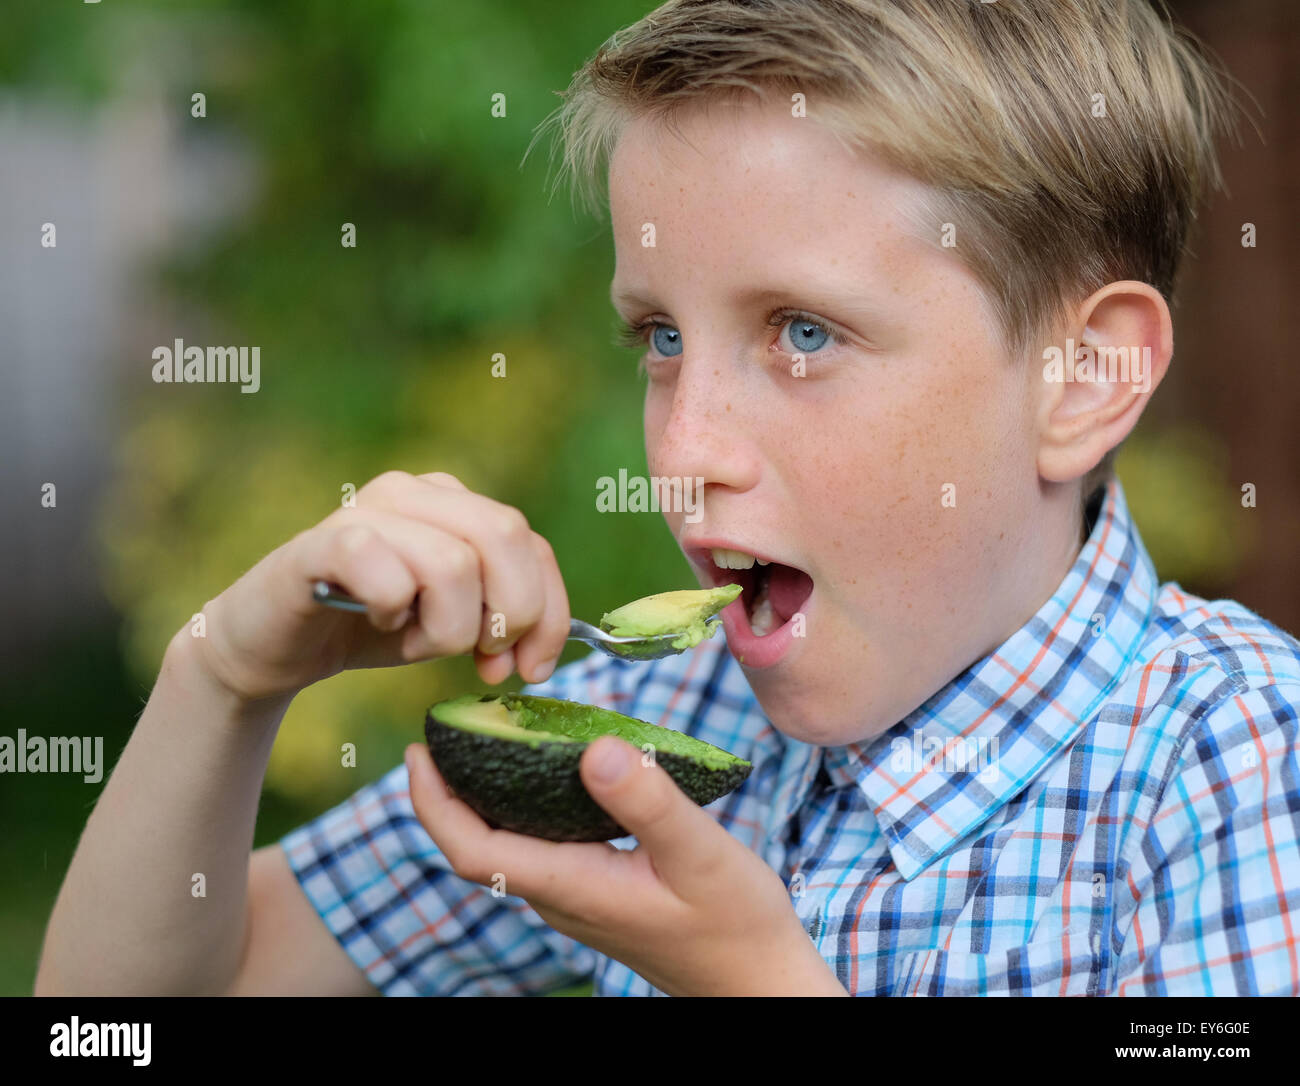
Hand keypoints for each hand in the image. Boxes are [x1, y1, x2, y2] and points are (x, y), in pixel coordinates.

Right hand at [190, 470, 568, 700]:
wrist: (272, 644)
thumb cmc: (367, 628)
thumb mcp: (451, 624)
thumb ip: (500, 621)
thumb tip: (537, 657)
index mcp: (454, 503)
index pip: (532, 545)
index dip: (548, 613)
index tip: (531, 668)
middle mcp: (414, 491)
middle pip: (506, 536)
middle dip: (510, 615)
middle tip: (481, 659)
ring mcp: (366, 510)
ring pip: (454, 564)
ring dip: (445, 628)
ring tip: (410, 637)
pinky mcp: (320, 543)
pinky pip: (386, 572)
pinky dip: (392, 611)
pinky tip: (374, 619)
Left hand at [404, 736, 847, 996]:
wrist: (757, 980)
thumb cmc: (734, 923)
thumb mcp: (698, 853)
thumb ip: (647, 801)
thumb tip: (594, 749)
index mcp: (572, 887)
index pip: (474, 850)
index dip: (435, 803)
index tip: (419, 750)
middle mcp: (561, 897)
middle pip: (479, 846)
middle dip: (448, 791)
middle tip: (443, 730)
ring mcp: (577, 898)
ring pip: (508, 846)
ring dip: (483, 797)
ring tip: (484, 738)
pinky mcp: (597, 892)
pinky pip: (539, 846)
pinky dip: (523, 805)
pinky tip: (546, 771)